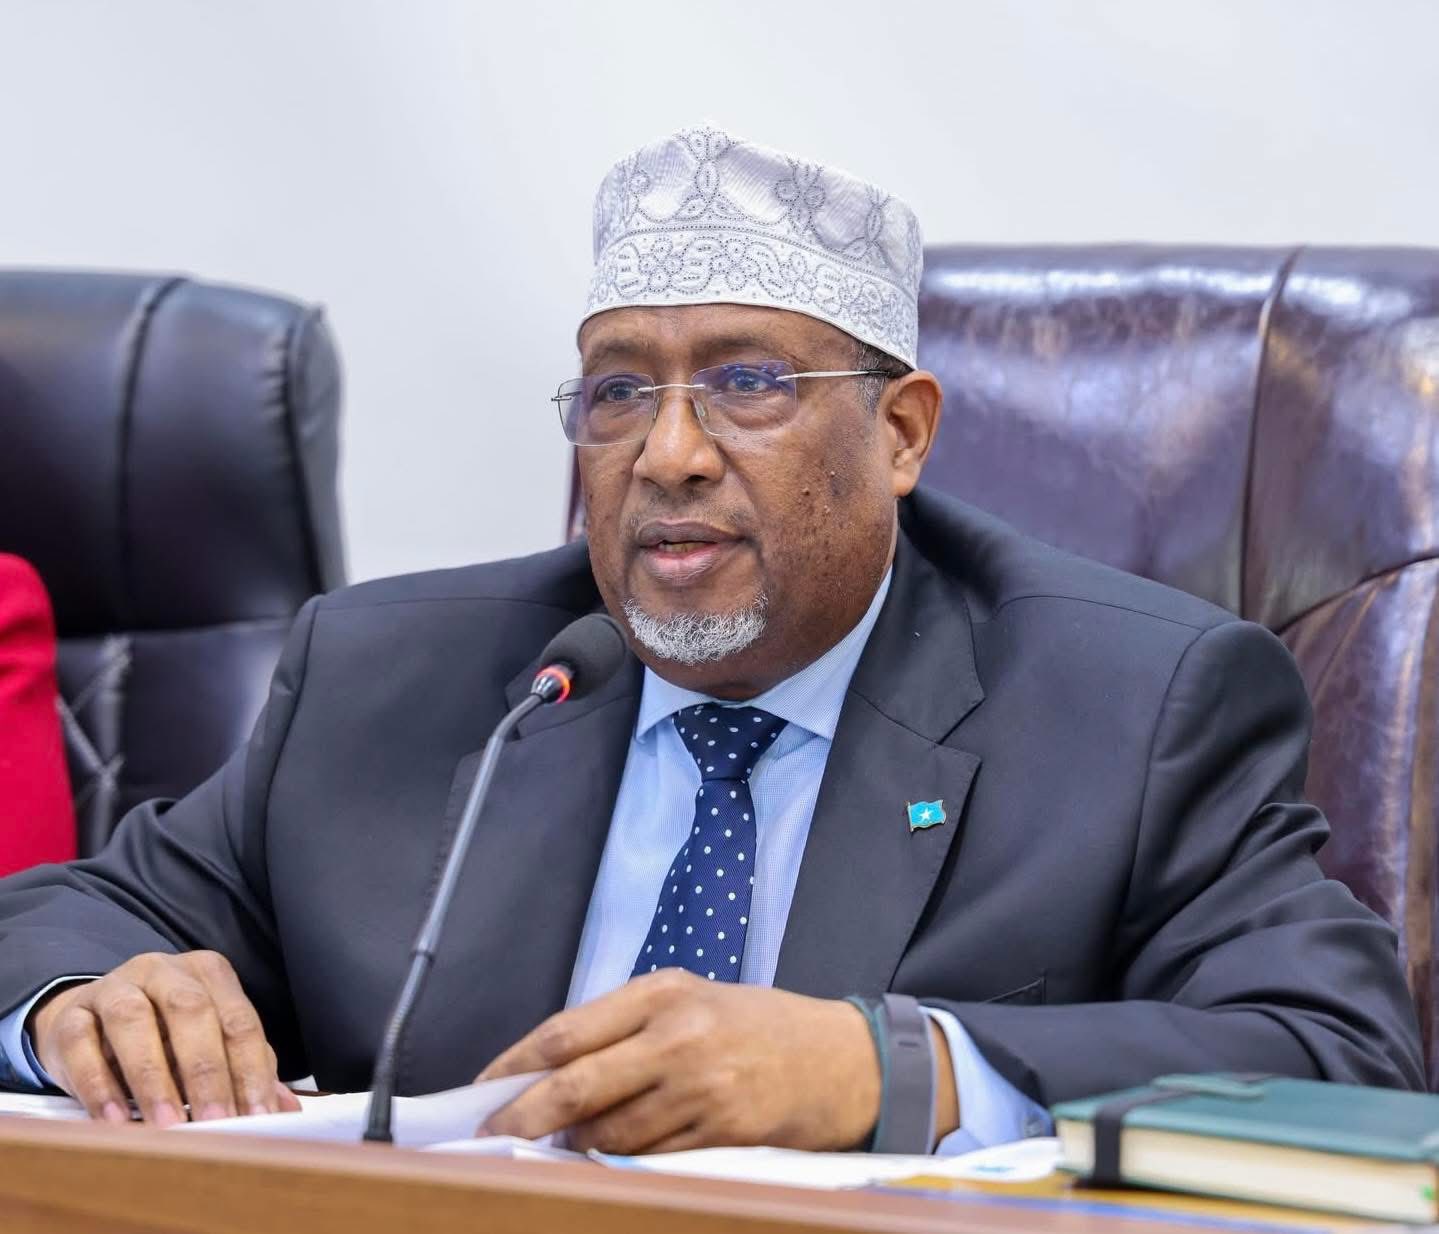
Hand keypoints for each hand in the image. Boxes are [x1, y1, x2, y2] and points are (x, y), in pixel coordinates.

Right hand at [28, 951, 301, 1125]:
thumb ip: (246, 1070)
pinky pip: (81, 1043)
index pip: (238, 1020)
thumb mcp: (208, 1044)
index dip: (250, 1070)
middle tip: (216, 1122)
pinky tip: (114, 1119)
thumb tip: (285, 1109)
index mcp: (208, 974)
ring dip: (152, 1077)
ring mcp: (113, 986)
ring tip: (167, 1124)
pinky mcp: (71, 1014)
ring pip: (133, 1021)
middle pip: (191, 1012)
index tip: (258, 1117)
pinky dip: (97, 1084)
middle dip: (207, 1071)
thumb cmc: (164, 1036)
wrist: (89, 1022)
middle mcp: (163, 971)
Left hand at [477, 970, 881, 1153]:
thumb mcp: (691, 999)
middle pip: (576, 1086)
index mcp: (663, 993)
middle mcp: (679, 1035)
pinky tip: (612, 1155)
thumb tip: (550, 1072)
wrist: (841, 1059)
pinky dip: (620, 1161)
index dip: (513, 1066)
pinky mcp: (722, 1132)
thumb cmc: (757, 1026)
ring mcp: (701, 1087)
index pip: (566, 1031)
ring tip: (564, 1144)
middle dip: (523, 1118)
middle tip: (491, 1138)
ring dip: (575, 1145)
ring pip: (608, 1132)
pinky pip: (649, 1157)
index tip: (482, 1091)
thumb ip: (625, 1026)